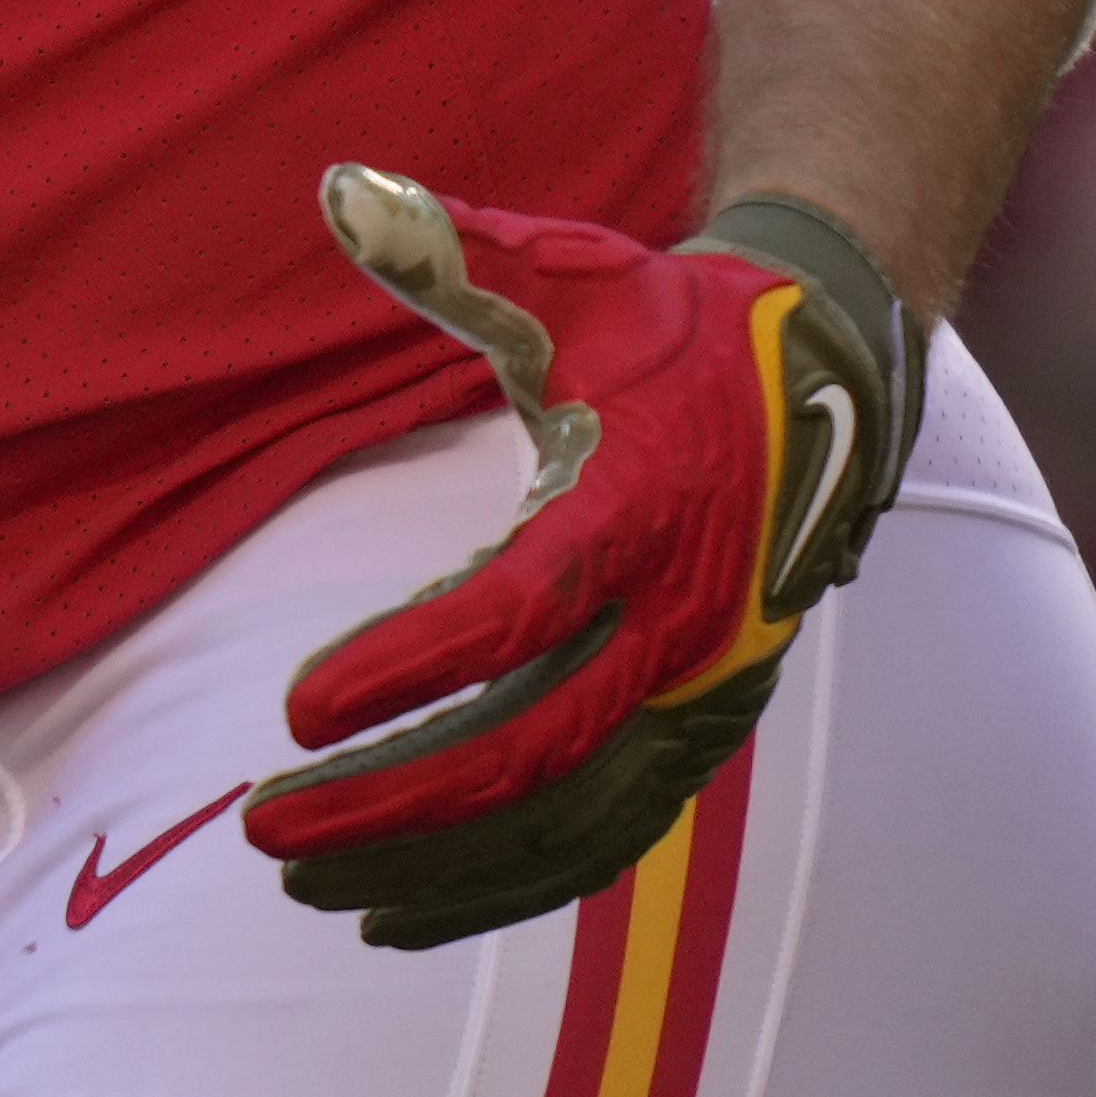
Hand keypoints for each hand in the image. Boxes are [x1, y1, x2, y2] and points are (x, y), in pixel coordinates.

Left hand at [245, 168, 917, 952]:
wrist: (833, 387)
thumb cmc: (674, 327)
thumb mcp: (573, 278)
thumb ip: (455, 247)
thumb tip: (341, 186)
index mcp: (650, 512)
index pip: (518, 612)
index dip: (409, 664)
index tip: (293, 707)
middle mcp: (689, 625)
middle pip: (531, 748)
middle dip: (393, 800)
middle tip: (261, 827)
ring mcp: (702, 695)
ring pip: (564, 822)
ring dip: (434, 864)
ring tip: (301, 883)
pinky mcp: (698, 734)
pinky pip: (597, 838)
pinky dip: (500, 884)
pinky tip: (394, 910)